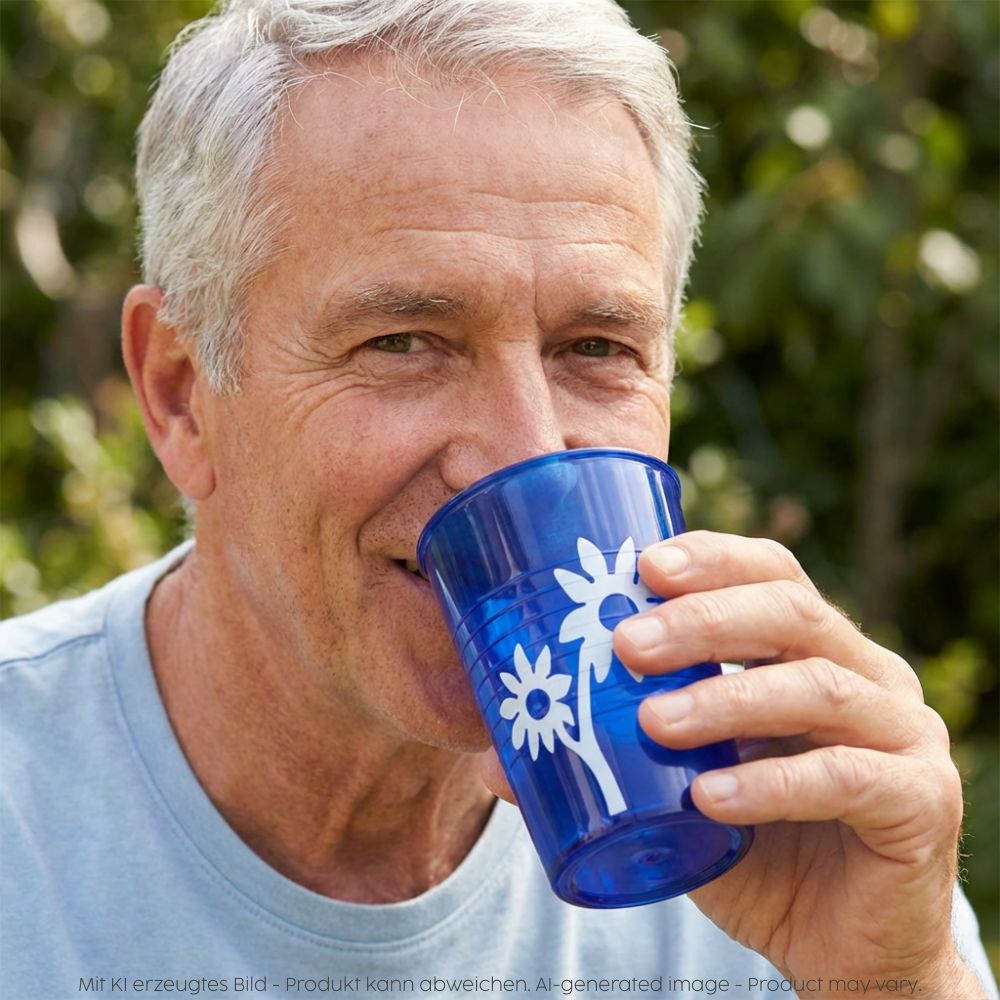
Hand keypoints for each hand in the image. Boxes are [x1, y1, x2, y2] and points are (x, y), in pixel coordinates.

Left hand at [607, 531, 980, 997]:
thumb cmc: (755, 845)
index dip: (712, 558)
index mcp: (814, 650)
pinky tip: (710, 798)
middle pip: (793, 614)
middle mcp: (868, 675)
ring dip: (728, 697)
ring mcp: (904, 734)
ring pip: (820, 687)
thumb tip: (496, 760)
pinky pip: (849, 778)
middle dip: (704, 620)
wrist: (837, 946)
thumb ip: (607, 761)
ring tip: (653, 722)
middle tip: (627, 645)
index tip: (642, 566)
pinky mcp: (921, 801)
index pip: (772, 574)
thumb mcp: (678, 790)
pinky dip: (774, 784)